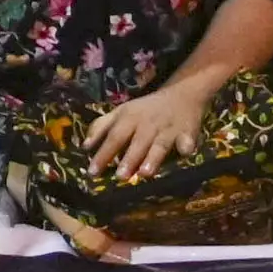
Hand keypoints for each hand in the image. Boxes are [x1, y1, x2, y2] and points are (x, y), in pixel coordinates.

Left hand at [84, 75, 219, 186]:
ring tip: (145, 173)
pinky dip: (186, 146)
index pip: (113, 137)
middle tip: (120, 177)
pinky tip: (184, 153)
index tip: (92, 172)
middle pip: (136, 142)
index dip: (103, 154)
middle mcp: (147, 124)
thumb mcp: (121, 112)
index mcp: (129, 118)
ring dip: (153, 158)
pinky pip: (187, 141)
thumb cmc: (145, 109)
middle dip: (128, 159)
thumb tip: (85, 146)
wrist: (180, 95)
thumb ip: (101, 127)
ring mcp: (168, 128)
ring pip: (159, 144)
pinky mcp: (187, 132)